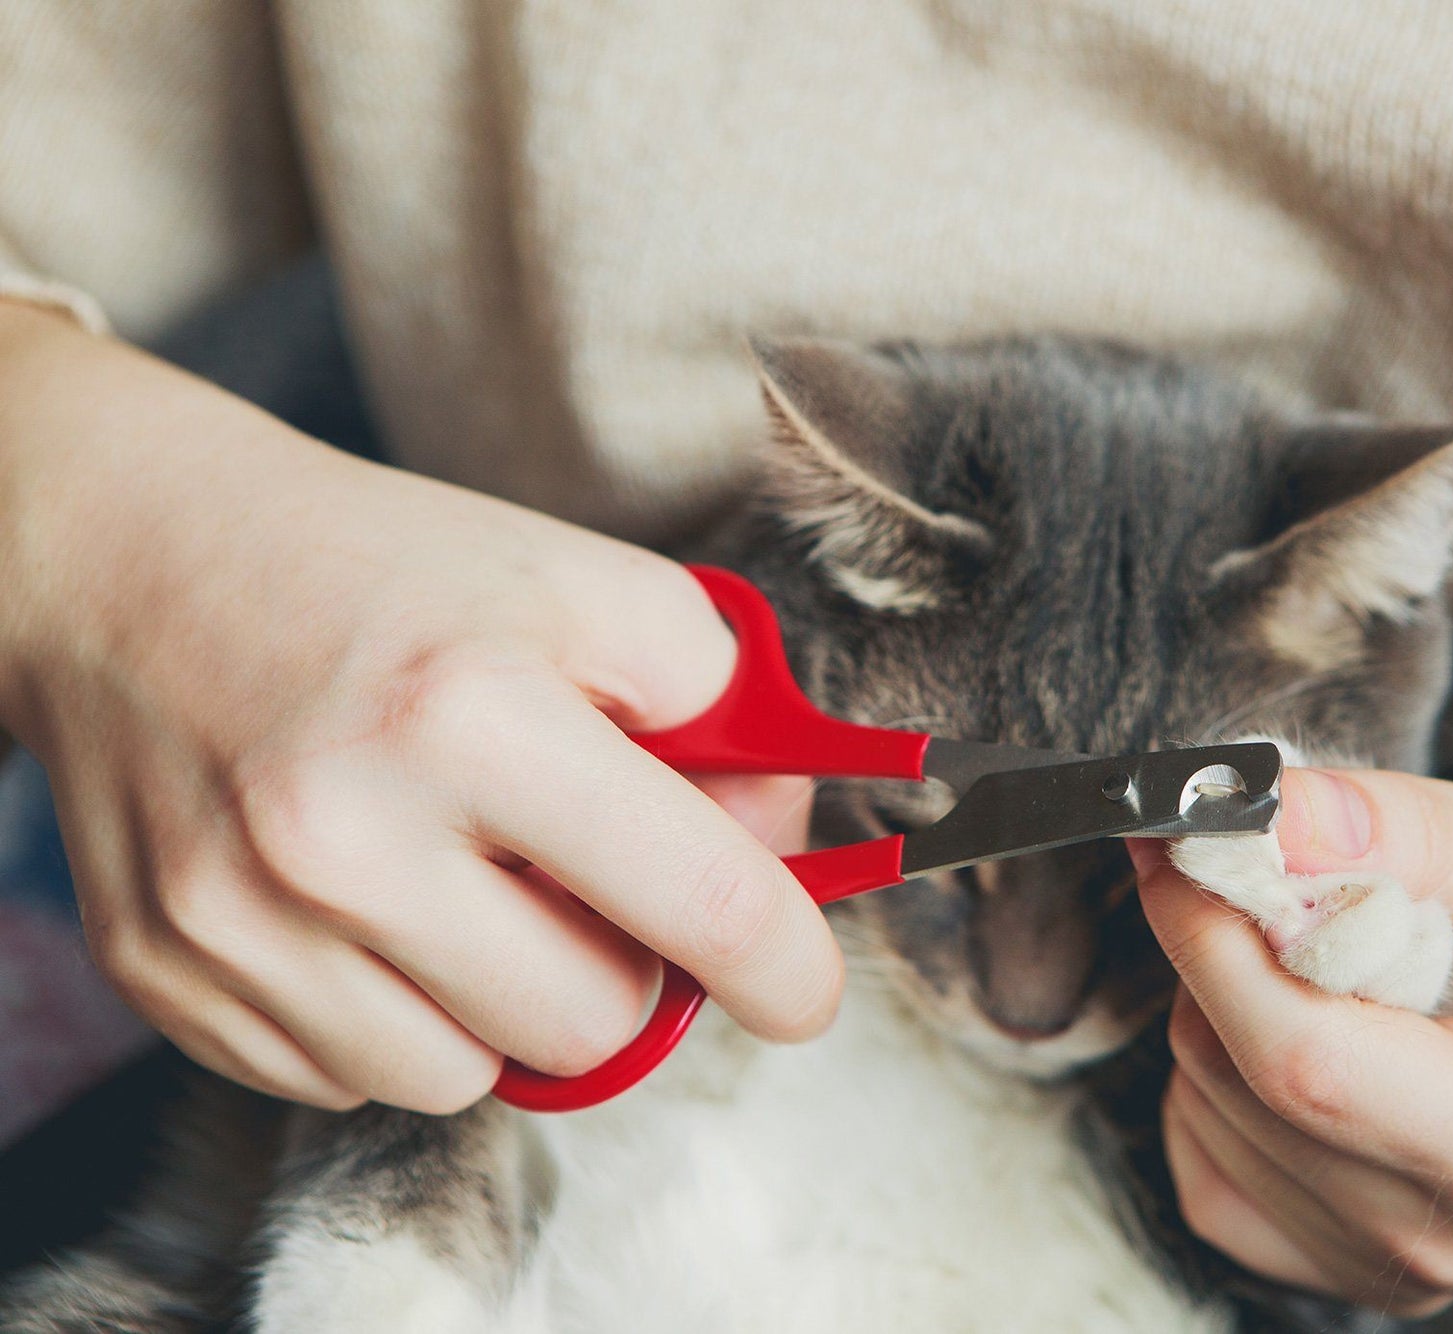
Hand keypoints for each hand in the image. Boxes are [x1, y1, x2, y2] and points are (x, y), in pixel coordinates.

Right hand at [0, 302, 839, 1113]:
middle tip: (583, 877)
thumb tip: (783, 849)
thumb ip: (724, 708)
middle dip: (623, 964)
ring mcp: (241, 925)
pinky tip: (368, 906)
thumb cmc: (385, 576)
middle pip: (592, 1023)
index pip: (699, 902)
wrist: (135, 563)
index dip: (786, 967)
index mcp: (471, 712)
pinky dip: (395, 1014)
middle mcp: (343, 835)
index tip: (803, 991)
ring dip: (501, 1000)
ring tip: (459, 880)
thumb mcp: (585, 589)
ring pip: (472, 1077)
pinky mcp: (170, 981)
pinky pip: (352, 1080)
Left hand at [1132, 766, 1452, 1314]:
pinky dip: (1214, 1065)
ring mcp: (1396, 1259)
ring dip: (1217, 996)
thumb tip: (1268, 814)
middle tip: (1262, 854)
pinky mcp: (1340, 1252)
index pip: (1303, 1061)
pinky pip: (1204, 1154)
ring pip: (1204, 1107)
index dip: (1216, 939)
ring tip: (1325, 937)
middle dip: (1215, 946)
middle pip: (1241, 1082)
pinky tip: (1300, 1009)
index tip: (1183, 835)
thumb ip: (1406, 832)